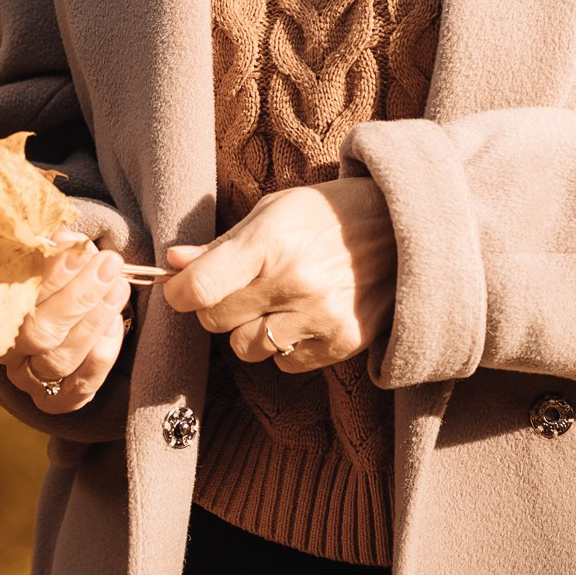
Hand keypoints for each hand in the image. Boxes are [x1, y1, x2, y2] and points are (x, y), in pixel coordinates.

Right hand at [0, 240, 131, 413]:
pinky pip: (80, 386)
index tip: (75, 244)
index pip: (16, 294)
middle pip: (38, 331)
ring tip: (119, 287)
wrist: (52, 323)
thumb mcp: (41, 262)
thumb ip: (53, 252)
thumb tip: (69, 240)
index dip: (47, 271)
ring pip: (60, 359)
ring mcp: (27, 380)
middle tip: (110, 263)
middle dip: (79, 295)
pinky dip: (102, 354)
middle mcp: (4, 352)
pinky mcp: (54, 401)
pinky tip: (115, 324)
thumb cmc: (45, 283)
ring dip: (95, 321)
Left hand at [161, 177, 394, 372]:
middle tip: (236, 288)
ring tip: (273, 303)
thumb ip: (221, 245)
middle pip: (215, 321)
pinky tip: (302, 317)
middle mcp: (295, 283)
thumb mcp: (271, 211)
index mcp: (270, 242)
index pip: (199, 288)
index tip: (181, 287)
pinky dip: (285, 345)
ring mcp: (320, 317)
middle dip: (215, 307)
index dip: (178, 292)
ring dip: (248, 330)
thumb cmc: (326, 214)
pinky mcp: (342, 343)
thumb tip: (173, 263)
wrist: (402, 229)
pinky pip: (285, 363)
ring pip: (245, 348)